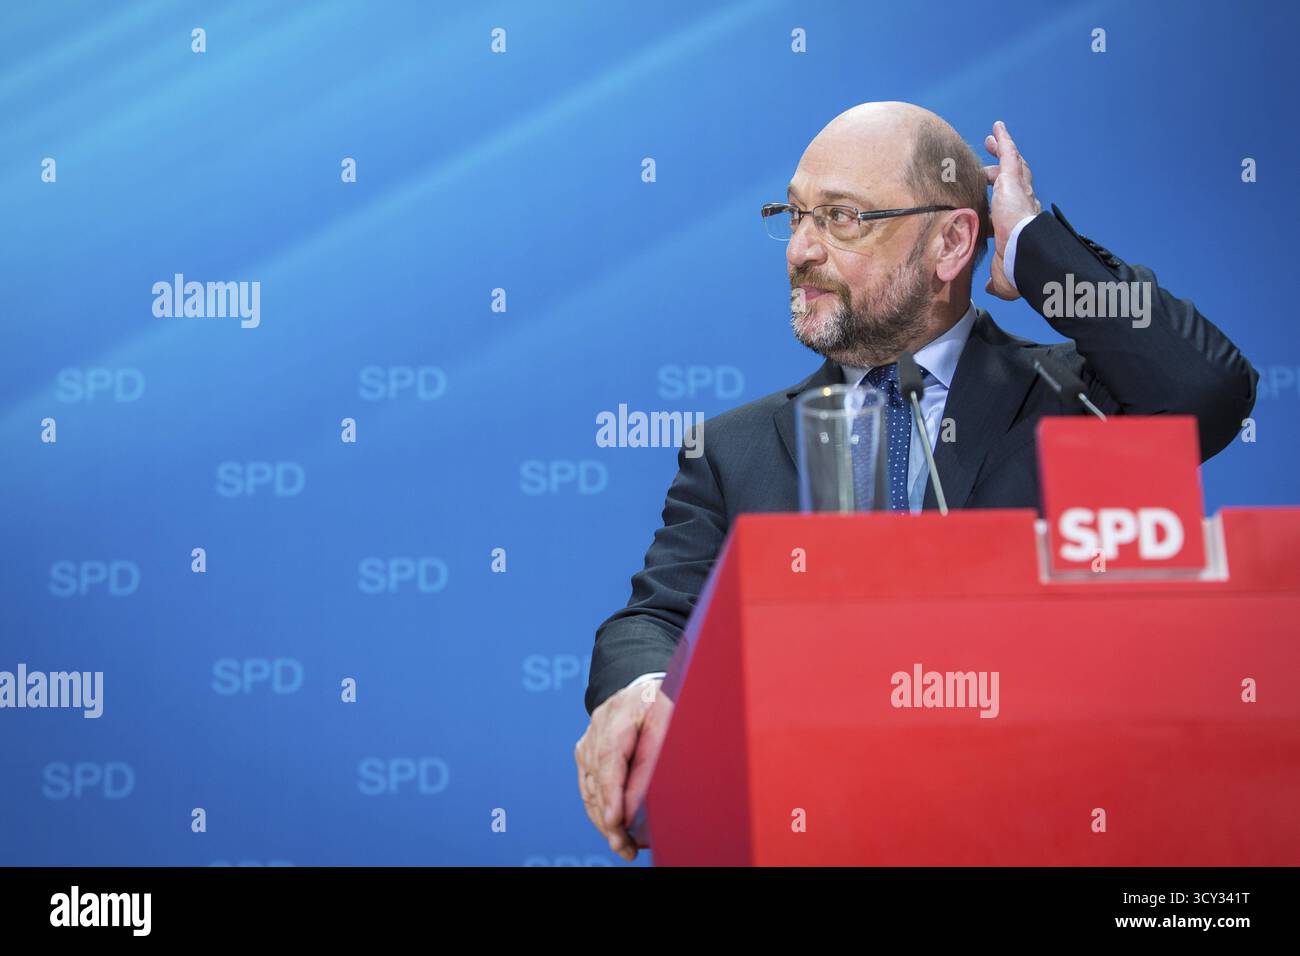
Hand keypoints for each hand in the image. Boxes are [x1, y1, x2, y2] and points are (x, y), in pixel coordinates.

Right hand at [575, 678, 665, 860]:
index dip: (611, 791)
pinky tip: (612, 830)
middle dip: (607, 816)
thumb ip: (657, 754)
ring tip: (623, 847)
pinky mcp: (588, 752)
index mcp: (621, 710)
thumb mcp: (672, 718)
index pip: (609, 755)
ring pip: (590, 786)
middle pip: (597, 776)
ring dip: (603, 819)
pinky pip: (589, 786)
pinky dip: (598, 809)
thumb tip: (642, 799)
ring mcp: (590, 738)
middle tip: (624, 846)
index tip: (615, 821)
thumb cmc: (665, 701)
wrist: (647, 685)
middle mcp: (599, 724)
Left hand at [982, 119, 1040, 300]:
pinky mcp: (1013, 179)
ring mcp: (1018, 189)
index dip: (998, 206)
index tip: (988, 205)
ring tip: (992, 140)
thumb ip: (995, 282)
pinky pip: (1008, 154)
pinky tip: (997, 128)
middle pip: (1012, 182)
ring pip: (1011, 165)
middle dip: (999, 173)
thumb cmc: (1017, 266)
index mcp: (1017, 224)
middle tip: (987, 169)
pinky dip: (1003, 140)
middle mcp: (1021, 204)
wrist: (1023, 252)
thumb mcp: (1003, 277)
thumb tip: (989, 291)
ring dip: (1002, 152)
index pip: (1008, 210)